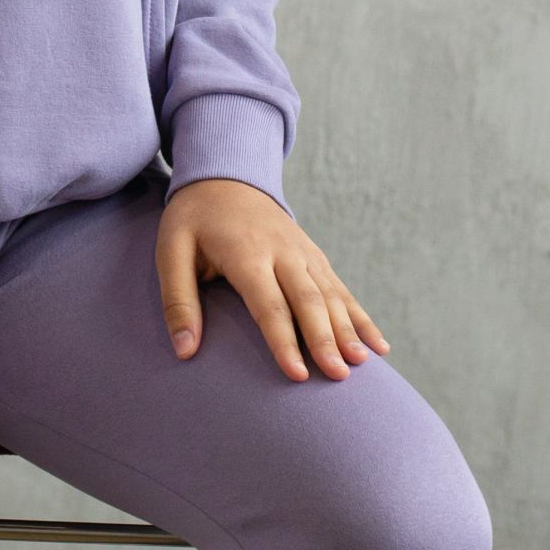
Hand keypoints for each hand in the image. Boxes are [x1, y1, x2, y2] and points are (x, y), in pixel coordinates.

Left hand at [155, 178, 390, 381]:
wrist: (225, 174)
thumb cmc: (193, 219)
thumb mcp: (171, 250)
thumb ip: (177, 300)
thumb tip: (184, 351)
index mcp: (245, 251)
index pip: (268, 303)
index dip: (283, 340)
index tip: (297, 375)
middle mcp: (281, 250)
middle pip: (307, 299)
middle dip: (325, 338)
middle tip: (338, 376)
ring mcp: (303, 250)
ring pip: (330, 293)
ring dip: (348, 328)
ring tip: (362, 363)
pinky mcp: (314, 254)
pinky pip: (340, 287)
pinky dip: (360, 316)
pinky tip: (378, 345)